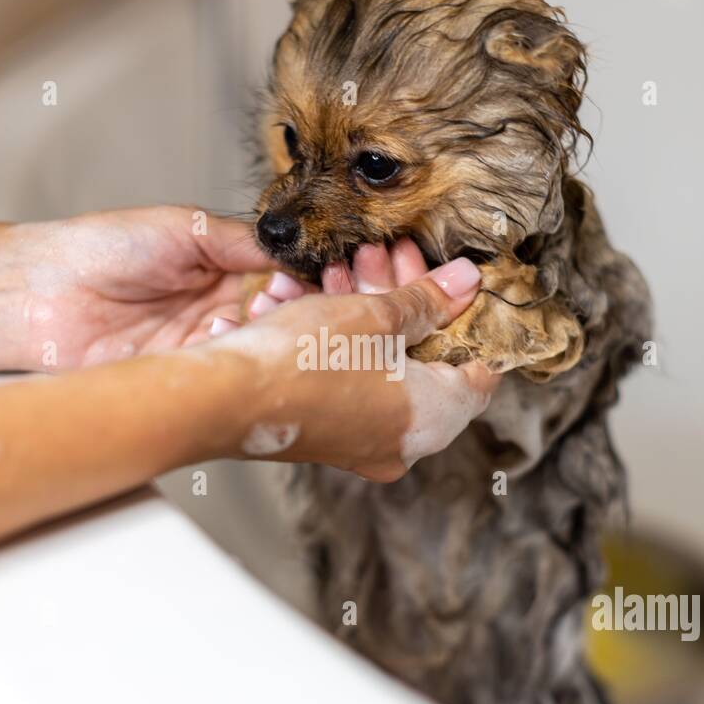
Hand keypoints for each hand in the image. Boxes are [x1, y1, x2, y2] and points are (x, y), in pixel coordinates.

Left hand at [9, 206, 279, 368]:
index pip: (282, 276)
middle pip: (276, 316)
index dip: (301, 279)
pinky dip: (228, 356)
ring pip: (252, 345)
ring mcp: (199, 340)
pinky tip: (218, 338)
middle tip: (277, 299)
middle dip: (286, 309)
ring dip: (257, 333)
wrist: (45, 292)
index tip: (313, 278)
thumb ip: (240, 241)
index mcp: (222, 265)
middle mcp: (216, 304)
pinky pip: (219, 371)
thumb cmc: (104, 246)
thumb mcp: (184, 227)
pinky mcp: (181, 372)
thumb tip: (292, 251)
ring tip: (245, 316)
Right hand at [204, 248, 502, 481]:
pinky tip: (322, 297)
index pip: (479, 371)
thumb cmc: (302, 362)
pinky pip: (351, 382)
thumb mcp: (376, 314)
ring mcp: (362, 445)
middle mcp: (402, 443)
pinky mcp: (325, 436)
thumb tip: (464, 284)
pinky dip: (344, 341)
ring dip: (368, 312)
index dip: (468, 319)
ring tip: (346, 266)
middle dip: (405, 301)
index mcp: (433, 419)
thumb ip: (426, 299)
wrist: (224, 397)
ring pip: (383, 367)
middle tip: (388, 258)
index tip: (453, 283)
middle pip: (425, 362)